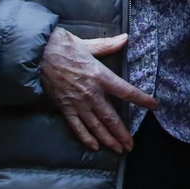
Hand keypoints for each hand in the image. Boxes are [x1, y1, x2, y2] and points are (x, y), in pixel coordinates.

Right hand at [40, 29, 157, 151]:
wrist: (35, 54)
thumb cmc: (62, 46)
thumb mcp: (88, 45)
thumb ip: (108, 45)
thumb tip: (126, 38)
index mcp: (100, 76)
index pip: (126, 91)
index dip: (141, 99)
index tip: (154, 106)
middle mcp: (91, 93)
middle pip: (111, 117)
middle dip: (122, 133)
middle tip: (131, 145)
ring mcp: (77, 103)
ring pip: (96, 126)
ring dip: (108, 139)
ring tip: (118, 150)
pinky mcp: (64, 107)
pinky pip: (77, 126)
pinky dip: (86, 137)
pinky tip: (94, 146)